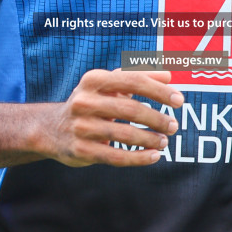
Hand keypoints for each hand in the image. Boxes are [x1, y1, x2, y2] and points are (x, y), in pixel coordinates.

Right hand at [40, 68, 182, 167]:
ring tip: (164, 141)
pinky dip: (138, 158)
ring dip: (149, 139)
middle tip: (173, 125)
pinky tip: (154, 156)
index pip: (133, 81)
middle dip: (157, 118)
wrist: (52, 129)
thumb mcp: (110, 85)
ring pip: (124, 134)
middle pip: (130, 109)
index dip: (159, 90)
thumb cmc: (92, 102)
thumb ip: (139, 76)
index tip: (179, 100)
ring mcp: (81, 127)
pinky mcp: (81, 150)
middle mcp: (84, 101)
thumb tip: (169, 74)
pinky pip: (115, 156)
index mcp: (93, 80)